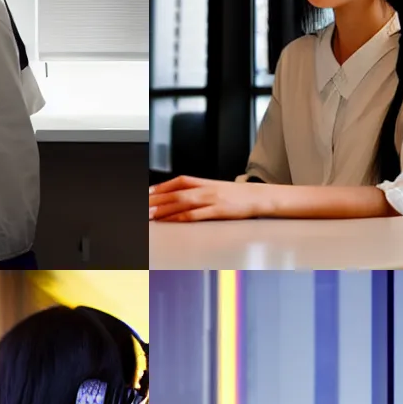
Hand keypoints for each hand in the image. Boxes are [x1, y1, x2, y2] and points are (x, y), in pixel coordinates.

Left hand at [148, 176, 270, 222]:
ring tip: (150, 214)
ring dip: (165, 209)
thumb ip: (201, 191)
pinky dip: (180, 217)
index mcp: (205, 182)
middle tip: (143, 206)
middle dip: (158, 199)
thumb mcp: (218, 189)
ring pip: (183, 202)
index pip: (179, 181)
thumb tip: (184, 197)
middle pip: (176, 192)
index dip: (162, 186)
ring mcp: (212, 199)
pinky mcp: (218, 211)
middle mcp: (206, 189)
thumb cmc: (238, 196)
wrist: (259, 197)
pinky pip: (196, 214)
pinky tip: (170, 221)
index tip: (147, 193)